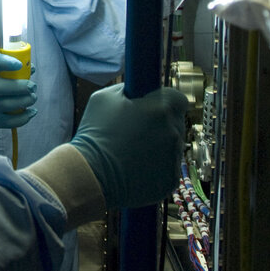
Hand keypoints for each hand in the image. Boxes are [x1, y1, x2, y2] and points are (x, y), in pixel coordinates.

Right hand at [0, 53, 37, 139]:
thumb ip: (4, 68)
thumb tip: (31, 68)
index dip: (6, 63)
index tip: (19, 64)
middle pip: (3, 88)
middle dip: (23, 86)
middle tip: (33, 86)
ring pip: (10, 105)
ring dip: (27, 100)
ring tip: (33, 96)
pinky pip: (11, 121)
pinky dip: (25, 117)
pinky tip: (31, 111)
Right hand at [71, 84, 186, 208]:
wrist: (91, 175)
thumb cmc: (95, 134)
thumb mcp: (105, 97)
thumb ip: (128, 90)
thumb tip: (137, 92)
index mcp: (161, 108)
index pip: (178, 98)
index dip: (166, 101)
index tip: (154, 107)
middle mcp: (173, 132)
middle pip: (176, 124)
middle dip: (161, 125)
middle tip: (138, 132)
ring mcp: (174, 158)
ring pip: (172, 148)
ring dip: (159, 147)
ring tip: (132, 153)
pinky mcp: (171, 181)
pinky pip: (168, 170)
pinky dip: (156, 170)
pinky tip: (136, 170)